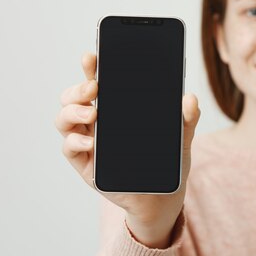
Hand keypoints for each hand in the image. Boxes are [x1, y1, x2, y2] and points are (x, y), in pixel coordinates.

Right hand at [55, 52, 200, 247]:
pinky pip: (69, 148)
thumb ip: (186, 119)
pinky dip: (74, 142)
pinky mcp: (85, 164)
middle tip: (94, 87)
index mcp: (116, 107)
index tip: (92, 56)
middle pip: (75, 97)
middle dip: (79, 87)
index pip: (99, 81)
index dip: (92, 67)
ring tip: (92, 113)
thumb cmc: (166, 163)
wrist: (162, 199)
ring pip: (65, 118)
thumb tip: (190, 99)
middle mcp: (97, 121)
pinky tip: (89, 142)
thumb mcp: (181, 138)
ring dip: (73, 111)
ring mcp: (88, 141)